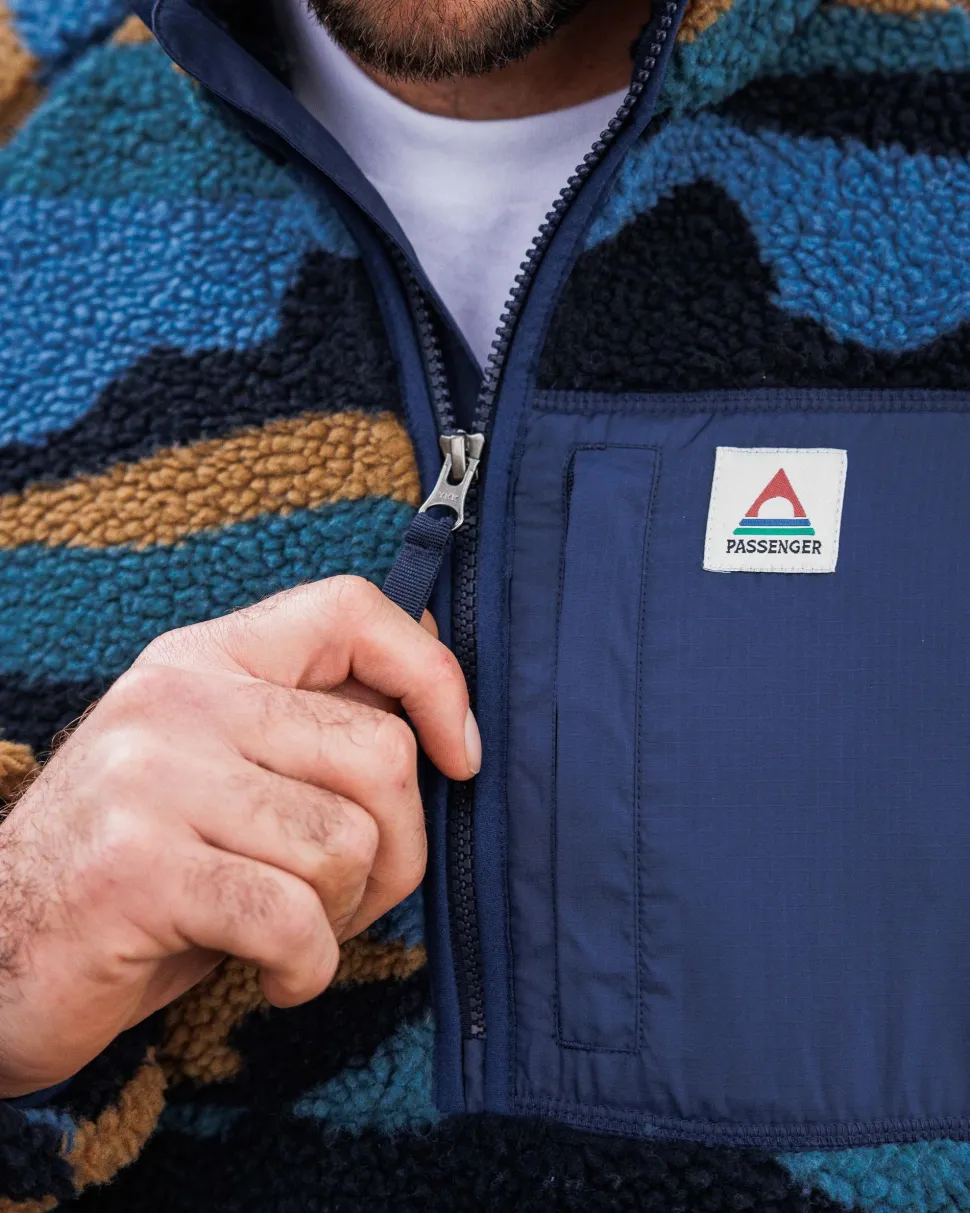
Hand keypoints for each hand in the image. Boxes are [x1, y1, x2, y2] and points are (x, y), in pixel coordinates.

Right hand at [0, 576, 477, 1097]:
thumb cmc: (142, 866)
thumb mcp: (220, 770)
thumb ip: (310, 730)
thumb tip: (440, 710)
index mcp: (205, 659)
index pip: (348, 609)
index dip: (433, 676)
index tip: (458, 755)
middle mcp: (178, 699)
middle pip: (378, 751)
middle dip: (400, 847)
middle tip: (356, 893)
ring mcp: (152, 778)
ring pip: (344, 842)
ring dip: (344, 914)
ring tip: (294, 931)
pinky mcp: (137, 869)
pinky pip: (292, 918)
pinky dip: (306, 967)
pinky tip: (273, 975)